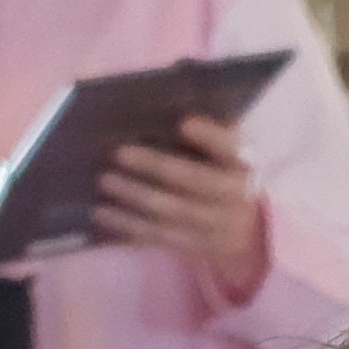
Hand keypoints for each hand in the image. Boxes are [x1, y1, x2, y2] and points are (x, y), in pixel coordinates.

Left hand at [94, 114, 268, 301]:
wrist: (244, 225)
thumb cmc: (221, 169)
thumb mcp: (223, 148)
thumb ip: (204, 128)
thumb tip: (160, 101)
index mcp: (244, 162)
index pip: (230, 147)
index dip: (209, 137)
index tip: (183, 123)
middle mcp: (235, 196)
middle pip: (194, 181)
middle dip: (155, 167)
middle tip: (119, 153)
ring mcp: (217, 227)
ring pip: (172, 212)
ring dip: (135, 197)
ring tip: (104, 181)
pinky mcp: (196, 247)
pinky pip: (159, 237)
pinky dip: (129, 226)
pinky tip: (103, 213)